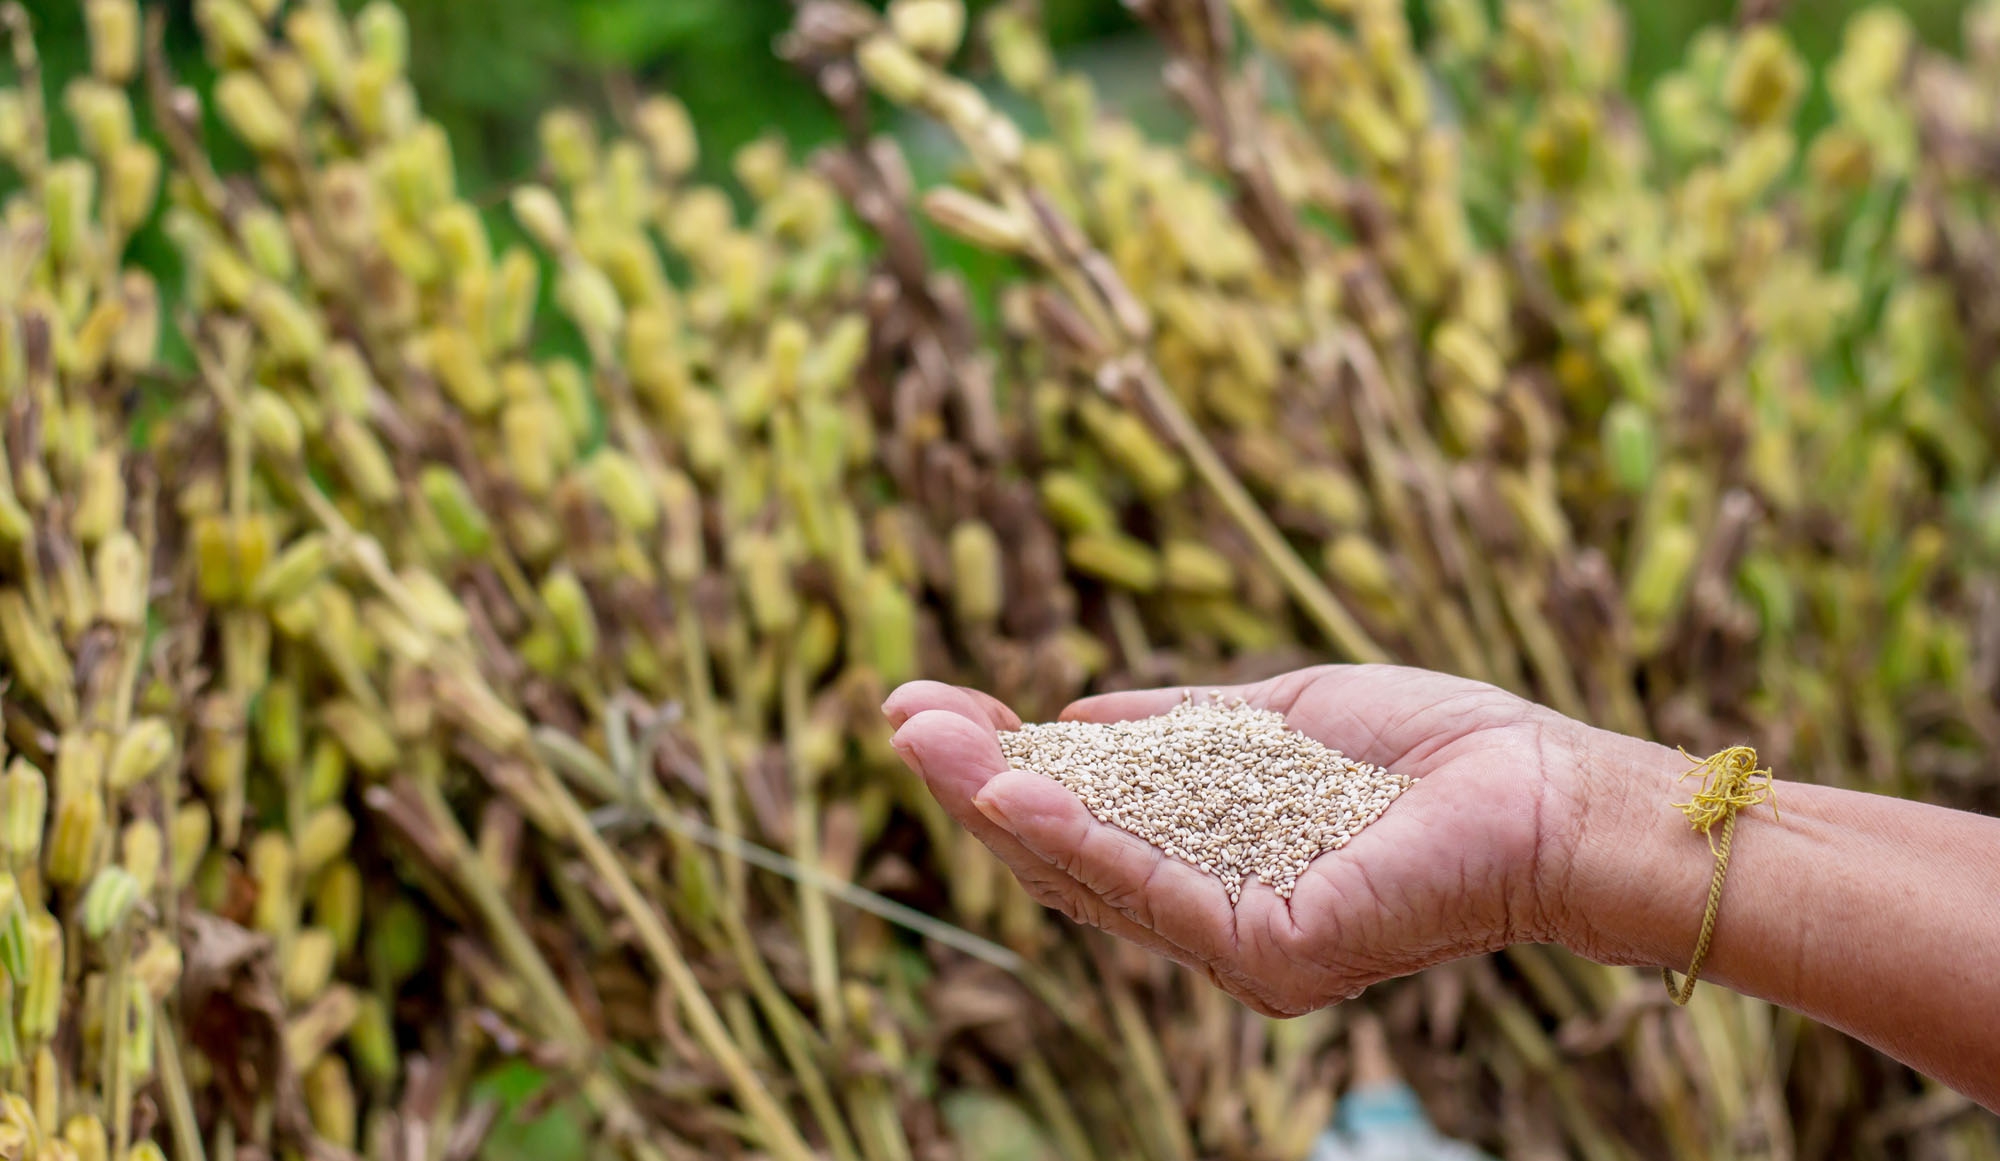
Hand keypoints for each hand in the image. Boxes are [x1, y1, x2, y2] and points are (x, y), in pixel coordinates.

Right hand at [883, 664, 1584, 1016]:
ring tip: (925, 738)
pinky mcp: (1277, 953)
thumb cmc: (1429, 754)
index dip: (1004, 767)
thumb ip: (1174, 732)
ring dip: (1000, 801)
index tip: (935, 706)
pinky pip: (1158, 890)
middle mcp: (1214, 921)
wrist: (1546, 790)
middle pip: (1067, 856)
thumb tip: (1072, 715)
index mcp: (1211, 867)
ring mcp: (1241, 945)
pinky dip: (1082, 837)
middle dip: (978, 782)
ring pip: (1093, 874)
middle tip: (900, 715)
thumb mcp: (1270, 725)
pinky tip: (1015, 788)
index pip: (1085, 825)